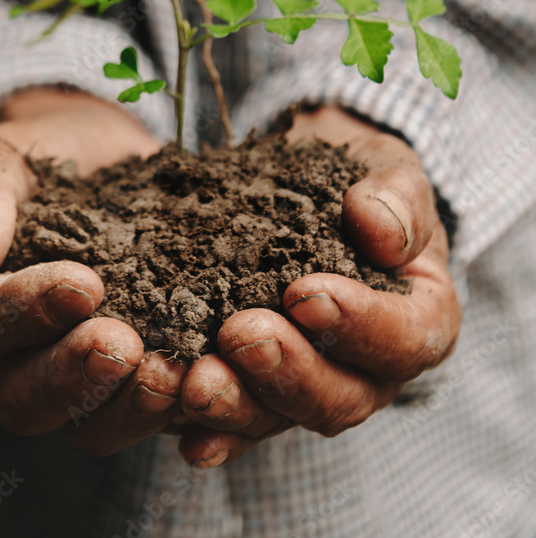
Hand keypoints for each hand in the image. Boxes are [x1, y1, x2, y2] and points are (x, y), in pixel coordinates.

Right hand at [0, 89, 187, 455]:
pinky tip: (208, 378)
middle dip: (75, 375)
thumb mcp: (6, 153)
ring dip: (129, 406)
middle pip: (25, 398)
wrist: (113, 155)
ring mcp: (74, 377)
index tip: (84, 284)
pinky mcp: (133, 380)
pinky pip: (147, 414)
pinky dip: (178, 406)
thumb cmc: (47, 151)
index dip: (24, 313)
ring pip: (87, 425)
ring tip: (173, 372)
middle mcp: (10, 358)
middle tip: (124, 346)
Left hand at [175, 105, 461, 467]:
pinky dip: (212, 431)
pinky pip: (237, 426)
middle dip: (289, 372)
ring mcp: (312, 387)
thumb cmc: (357, 183)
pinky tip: (184, 430)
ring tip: (196, 384)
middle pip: (341, 397)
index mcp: (418, 319)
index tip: (305, 295)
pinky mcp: (260, 393)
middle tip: (240, 334)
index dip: (359, 327)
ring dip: (238, 406)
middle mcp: (370, 370)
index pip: (405, 339)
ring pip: (282, 419)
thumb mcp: (387, 171)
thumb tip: (380, 230)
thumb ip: (398, 199)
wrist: (304, 183)